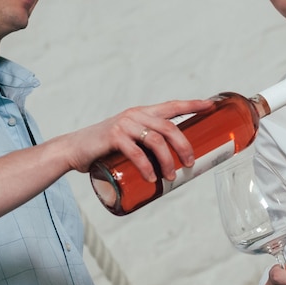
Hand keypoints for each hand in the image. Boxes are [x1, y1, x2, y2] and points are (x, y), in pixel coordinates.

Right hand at [60, 99, 212, 180]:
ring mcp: (124, 124)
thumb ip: (148, 146)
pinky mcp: (112, 137)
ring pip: (156, 140)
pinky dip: (146, 166)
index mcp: (143, 113)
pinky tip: (152, 177)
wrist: (74, 150)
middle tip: (190, 164)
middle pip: (169, 127)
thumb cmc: (106, 149)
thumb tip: (175, 165)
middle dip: (184, 145)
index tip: (210, 106)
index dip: (192, 104)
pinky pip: (136, 152)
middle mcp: (135, 115)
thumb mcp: (130, 141)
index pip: (172, 106)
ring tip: (172, 176)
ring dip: (168, 160)